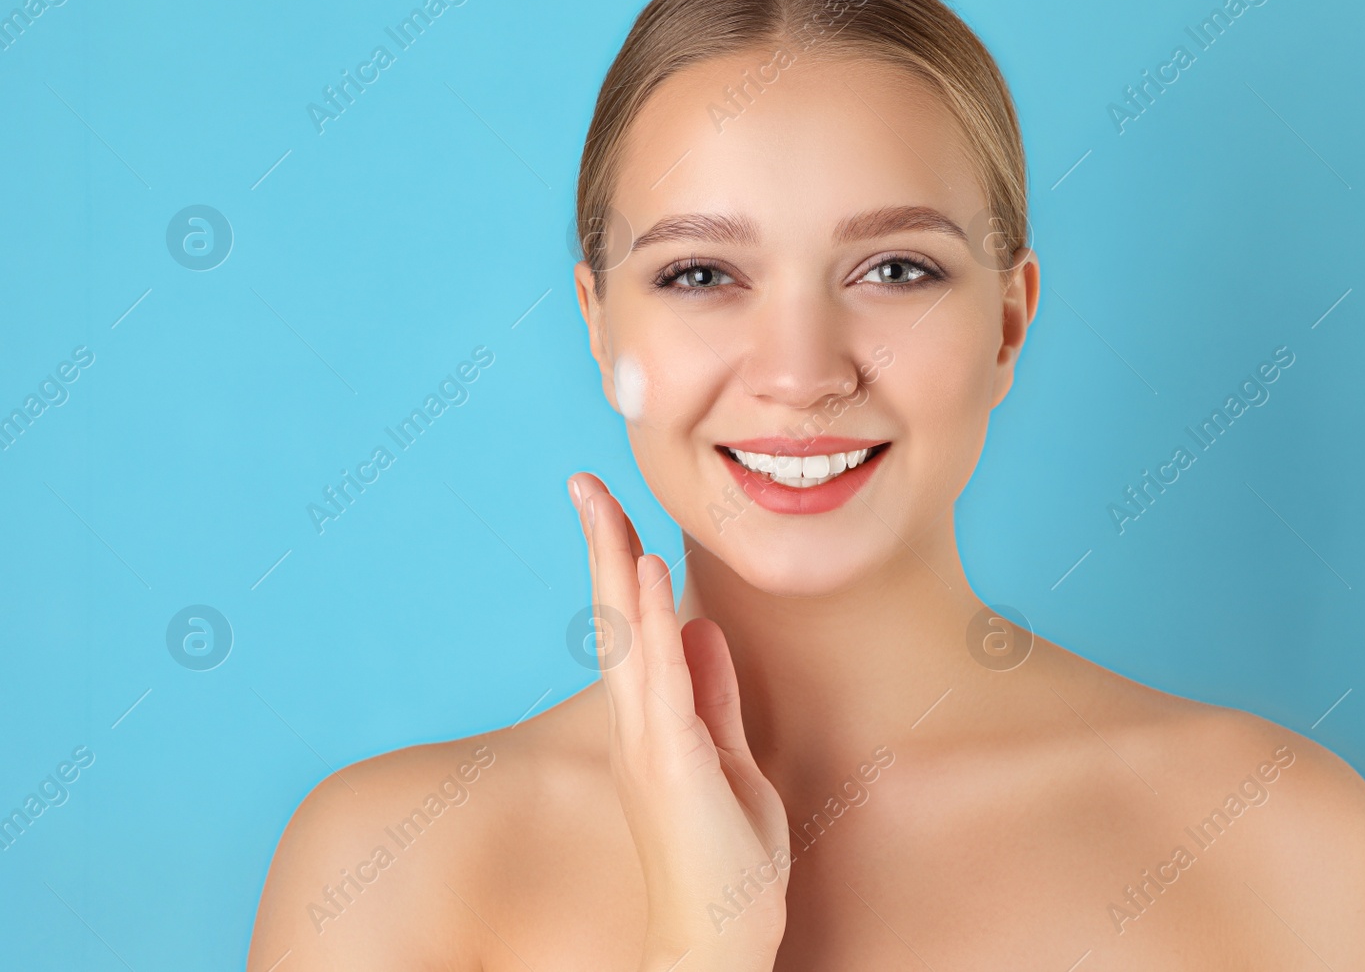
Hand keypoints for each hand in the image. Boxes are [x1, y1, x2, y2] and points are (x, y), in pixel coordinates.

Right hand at [568, 472, 790, 971]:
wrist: (718, 938)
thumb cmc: (726, 861)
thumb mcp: (732, 762)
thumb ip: (716, 697)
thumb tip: (703, 631)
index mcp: (655, 724)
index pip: (632, 629)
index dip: (621, 565)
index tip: (615, 510)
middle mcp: (640, 726)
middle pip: (614, 619)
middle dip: (603, 546)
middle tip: (586, 485)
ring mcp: (650, 742)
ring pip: (627, 636)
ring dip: (616, 566)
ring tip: (607, 506)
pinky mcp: (672, 761)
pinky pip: (660, 676)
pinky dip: (648, 621)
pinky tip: (641, 575)